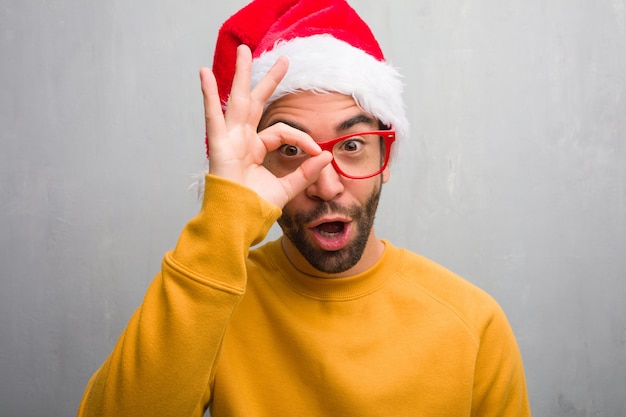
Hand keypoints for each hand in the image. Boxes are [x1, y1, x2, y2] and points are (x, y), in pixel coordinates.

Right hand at [200, 45, 332, 207]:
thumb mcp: (287, 187)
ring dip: (242, 75)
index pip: (281, 131)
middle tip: (283, 60)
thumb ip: (305, 172)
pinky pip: (213, 116)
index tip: (317, 150)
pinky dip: (209, 95)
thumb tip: (326, 155)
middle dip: (268, 80)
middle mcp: (242, 140)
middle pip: (256, 102)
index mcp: (255, 149)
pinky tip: (205, 73)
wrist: (239, 223)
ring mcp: (229, 140)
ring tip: (244, 51)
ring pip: (238, 101)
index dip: (300, 137)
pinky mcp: (219, 146)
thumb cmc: (255, 208)